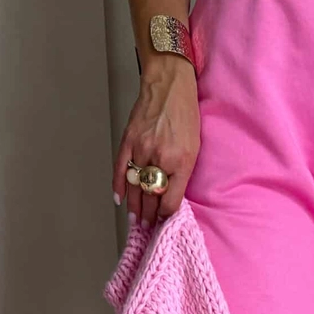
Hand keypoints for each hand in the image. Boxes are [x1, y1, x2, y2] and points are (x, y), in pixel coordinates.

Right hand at [113, 57, 199, 227]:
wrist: (169, 86)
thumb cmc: (186, 116)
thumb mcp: (194, 148)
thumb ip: (183, 173)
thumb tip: (171, 196)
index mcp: (181, 162)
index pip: (170, 201)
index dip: (166, 216)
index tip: (163, 223)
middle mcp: (161, 158)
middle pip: (151, 197)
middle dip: (149, 216)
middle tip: (147, 227)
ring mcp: (142, 150)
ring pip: (136, 188)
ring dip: (135, 207)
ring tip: (136, 221)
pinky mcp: (128, 140)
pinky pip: (121, 169)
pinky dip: (119, 186)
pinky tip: (120, 199)